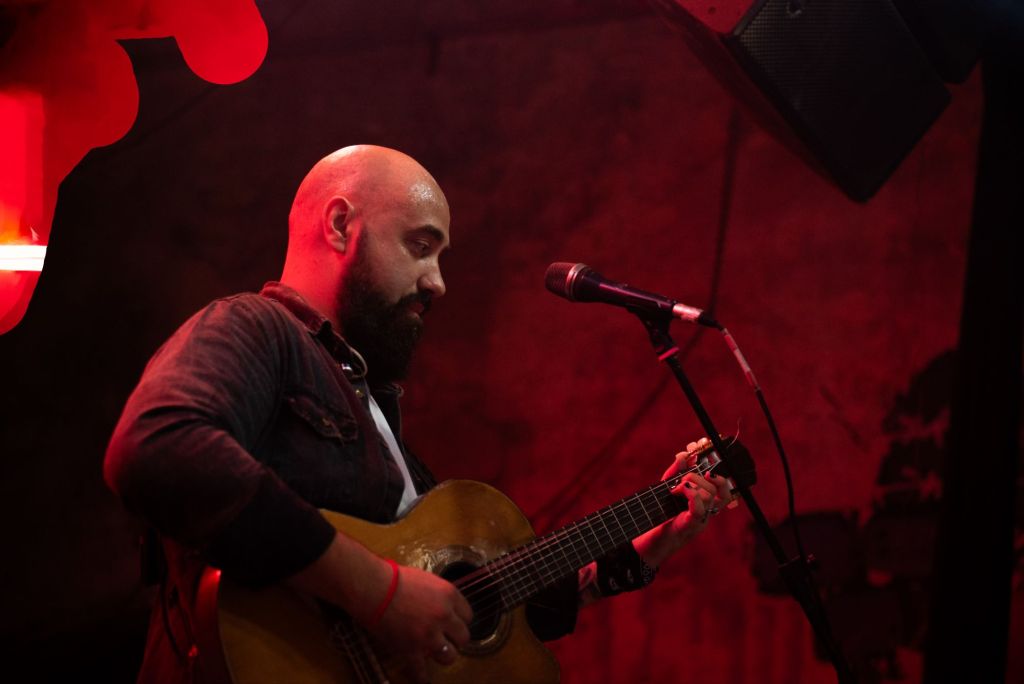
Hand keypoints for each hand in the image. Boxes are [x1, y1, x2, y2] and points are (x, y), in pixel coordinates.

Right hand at [367, 563, 472, 683]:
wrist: (374, 588)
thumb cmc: (395, 579)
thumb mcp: (426, 580)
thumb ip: (439, 596)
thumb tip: (442, 605)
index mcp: (449, 595)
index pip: (468, 615)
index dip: (459, 621)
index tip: (453, 624)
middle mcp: (444, 616)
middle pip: (463, 637)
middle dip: (455, 639)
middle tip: (446, 638)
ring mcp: (429, 635)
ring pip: (450, 656)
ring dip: (443, 655)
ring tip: (435, 653)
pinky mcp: (412, 649)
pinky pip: (422, 671)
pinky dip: (421, 676)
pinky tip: (422, 678)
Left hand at [660, 438, 734, 542]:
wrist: (649, 542)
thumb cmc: (661, 516)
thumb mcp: (667, 489)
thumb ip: (676, 472)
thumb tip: (684, 455)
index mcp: (706, 505)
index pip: (726, 491)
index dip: (722, 478)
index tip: (707, 468)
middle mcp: (707, 513)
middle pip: (718, 489)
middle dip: (698, 477)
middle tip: (682, 480)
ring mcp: (701, 520)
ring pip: (710, 496)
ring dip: (691, 484)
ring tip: (675, 489)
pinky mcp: (690, 525)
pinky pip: (699, 508)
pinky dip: (690, 494)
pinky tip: (678, 491)